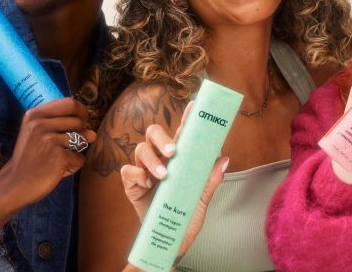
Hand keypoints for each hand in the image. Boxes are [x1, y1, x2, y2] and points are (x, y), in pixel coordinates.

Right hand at [0, 97, 96, 209]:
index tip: (82, 121)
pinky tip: (59, 170)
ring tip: (60, 159)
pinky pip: (79, 158)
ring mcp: (50, 140)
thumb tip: (92, 133)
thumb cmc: (28, 158)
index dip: (81, 112)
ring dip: (76, 152)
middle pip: (78, 121)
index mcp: (34, 115)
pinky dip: (73, 166)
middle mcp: (41, 124)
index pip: (70, 103)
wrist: (15, 182)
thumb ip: (61, 126)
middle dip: (80, 134)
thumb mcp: (34, 133)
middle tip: (69, 146)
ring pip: (82, 139)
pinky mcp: (59, 157)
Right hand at [119, 103, 227, 258]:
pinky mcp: (132, 186)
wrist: (170, 243)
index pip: (181, 134)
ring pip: (140, 150)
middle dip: (162, 138)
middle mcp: (159, 160)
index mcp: (177, 160)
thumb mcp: (201, 200)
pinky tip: (148, 184)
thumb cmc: (184, 219)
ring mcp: (144, 172)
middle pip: (153, 134)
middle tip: (173, 151)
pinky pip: (128, 171)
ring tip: (163, 175)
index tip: (195, 107)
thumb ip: (210, 180)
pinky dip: (137, 174)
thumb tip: (224, 159)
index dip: (186, 119)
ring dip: (152, 159)